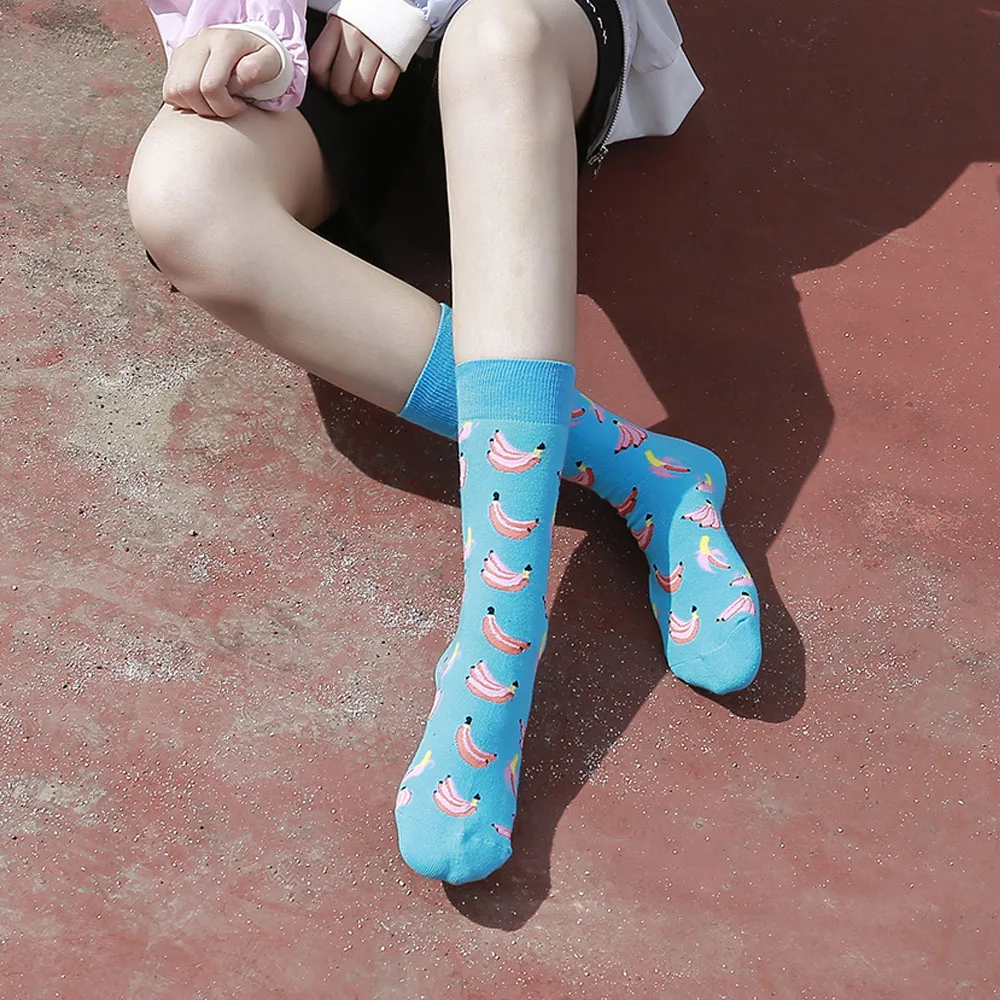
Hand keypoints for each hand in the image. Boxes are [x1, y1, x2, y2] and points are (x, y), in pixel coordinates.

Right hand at [163, 27, 282, 118]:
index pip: (211, 86)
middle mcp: (200, 41)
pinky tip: (203, 99)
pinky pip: (169, 91)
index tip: (240, 106)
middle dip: (209, 110)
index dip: (225, 106)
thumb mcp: (272, 62)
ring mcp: (185, 49)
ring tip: (215, 103)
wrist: (248, 46)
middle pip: (188, 89)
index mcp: (224, 41)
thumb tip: (237, 81)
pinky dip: (185, 102)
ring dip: (196, 107)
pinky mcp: (176, 59)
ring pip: (175, 91)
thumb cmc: (261, 58)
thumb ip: (257, 70)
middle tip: (226, 108)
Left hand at [309, 15, 400, 104]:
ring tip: (366, 83)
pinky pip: (381, 90)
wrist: (405, 0)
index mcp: (337, 25)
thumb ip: (332, 41)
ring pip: (360, 92)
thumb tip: (326, 71)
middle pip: (339, 86)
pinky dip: (379, 91)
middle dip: (344, 95)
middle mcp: (353, 37)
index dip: (323, 81)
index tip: (329, 81)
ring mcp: (374, 48)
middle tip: (349, 91)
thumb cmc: (372, 11)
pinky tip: (379, 81)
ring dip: (362, 94)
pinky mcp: (394, 58)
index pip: (318, 67)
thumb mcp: (344, 17)